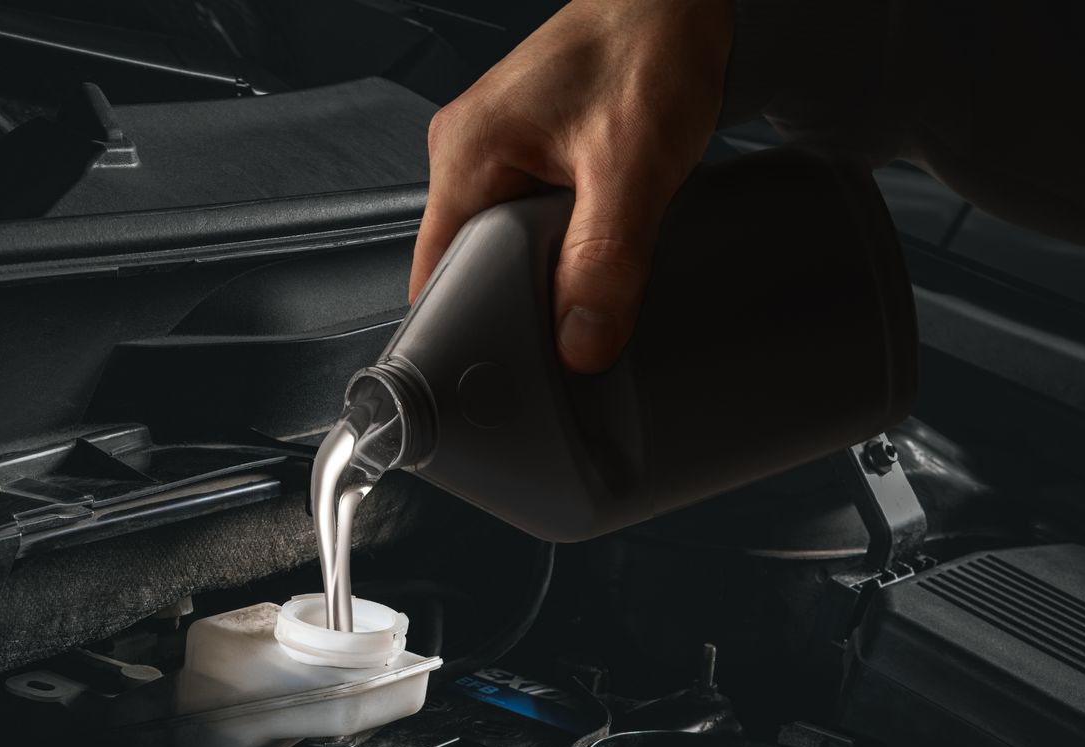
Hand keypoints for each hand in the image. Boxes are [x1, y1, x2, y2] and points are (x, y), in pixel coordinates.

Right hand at [411, 0, 732, 372]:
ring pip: (501, 246)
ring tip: (590, 272)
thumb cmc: (648, 48)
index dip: (470, 324)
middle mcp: (464, 151)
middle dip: (516, 300)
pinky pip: (524, 219)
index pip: (436, 274)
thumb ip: (604, 261)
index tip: (513, 360)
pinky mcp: (525, 150)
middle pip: (467, 265)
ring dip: (544, 269)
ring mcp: (492, 150)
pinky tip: (595, 240)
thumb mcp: (633, 167)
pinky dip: (559, 241)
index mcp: (464, 154)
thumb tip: (580, 344)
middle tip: (569, 323)